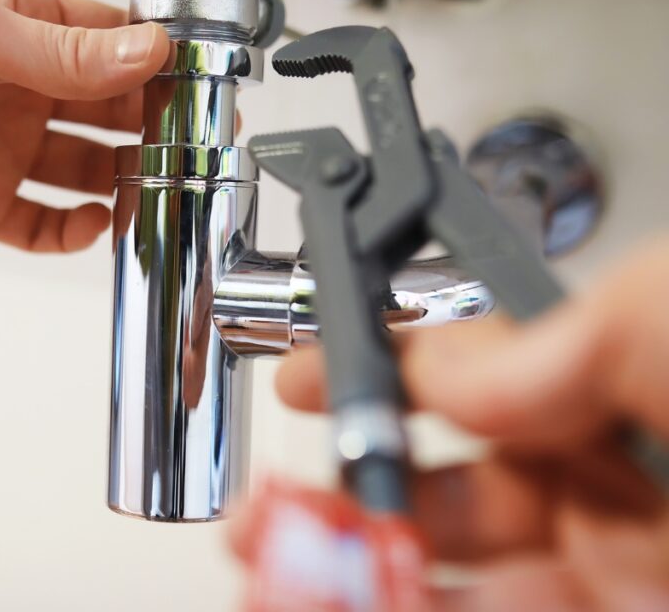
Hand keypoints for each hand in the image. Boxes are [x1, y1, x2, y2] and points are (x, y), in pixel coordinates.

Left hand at [0, 0, 169, 251]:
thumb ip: (64, 52)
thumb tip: (146, 51)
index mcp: (24, 31)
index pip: (112, 44)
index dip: (158, 65)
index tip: (201, 87)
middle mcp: (22, 90)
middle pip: (111, 111)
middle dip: (152, 129)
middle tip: (192, 149)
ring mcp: (4, 149)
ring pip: (86, 170)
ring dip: (122, 183)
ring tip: (151, 194)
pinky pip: (41, 222)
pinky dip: (71, 231)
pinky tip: (90, 226)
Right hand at [234, 239, 668, 609]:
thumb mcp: (663, 320)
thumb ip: (546, 334)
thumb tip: (442, 370)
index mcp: (604, 392)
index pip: (462, 382)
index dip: (372, 378)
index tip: (303, 381)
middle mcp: (596, 486)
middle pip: (434, 489)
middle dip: (338, 489)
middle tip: (273, 503)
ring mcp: (599, 575)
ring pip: (436, 573)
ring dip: (343, 563)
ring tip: (276, 560)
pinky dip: (385, 608)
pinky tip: (333, 600)